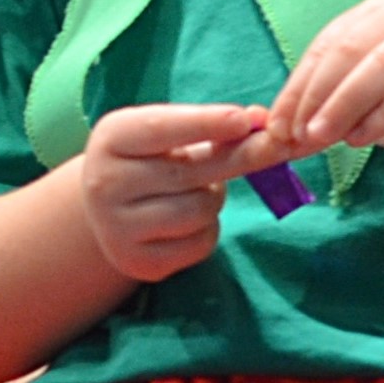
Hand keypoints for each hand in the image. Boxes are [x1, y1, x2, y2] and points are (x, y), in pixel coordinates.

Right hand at [71, 101, 282, 284]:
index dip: (206, 123)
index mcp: (110, 139)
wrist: (107, 210)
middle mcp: (104, 183)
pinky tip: (188, 221)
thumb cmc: (148, 159)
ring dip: (214, 198)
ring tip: (198, 190)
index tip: (245, 120)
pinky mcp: (137, 262)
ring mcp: (116, 227)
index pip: (161, 129)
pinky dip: (207, 230)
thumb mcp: (167, 134)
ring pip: (199, 210)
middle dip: (240, 157)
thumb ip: (212, 127)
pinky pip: (199, 243)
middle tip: (279, 147)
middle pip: (189, 172)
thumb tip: (261, 121)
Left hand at [271, 0, 383, 170]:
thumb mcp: (363, 106)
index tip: (276, 126)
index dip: (297, 86)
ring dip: (344, 104)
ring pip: (383, 65)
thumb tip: (272, 135)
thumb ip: (323, 112)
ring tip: (321, 138)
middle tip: (296, 135)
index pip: (327, 45)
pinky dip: (382, 116)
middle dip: (316, 95)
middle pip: (350, 49)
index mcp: (379, 13)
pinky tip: (360, 139)